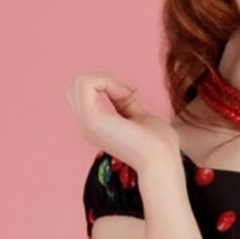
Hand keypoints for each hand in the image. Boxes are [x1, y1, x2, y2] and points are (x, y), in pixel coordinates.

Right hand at [65, 71, 181, 175]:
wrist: (162, 160)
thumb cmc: (158, 145)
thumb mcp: (138, 116)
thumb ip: (125, 103)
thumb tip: (120, 87)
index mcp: (96, 127)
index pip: (86, 94)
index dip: (107, 84)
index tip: (132, 91)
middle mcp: (87, 126)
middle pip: (77, 87)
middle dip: (103, 78)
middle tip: (128, 89)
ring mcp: (87, 124)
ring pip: (80, 83)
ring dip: (106, 78)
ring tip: (128, 91)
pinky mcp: (91, 120)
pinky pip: (86, 85)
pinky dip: (107, 81)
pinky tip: (126, 93)